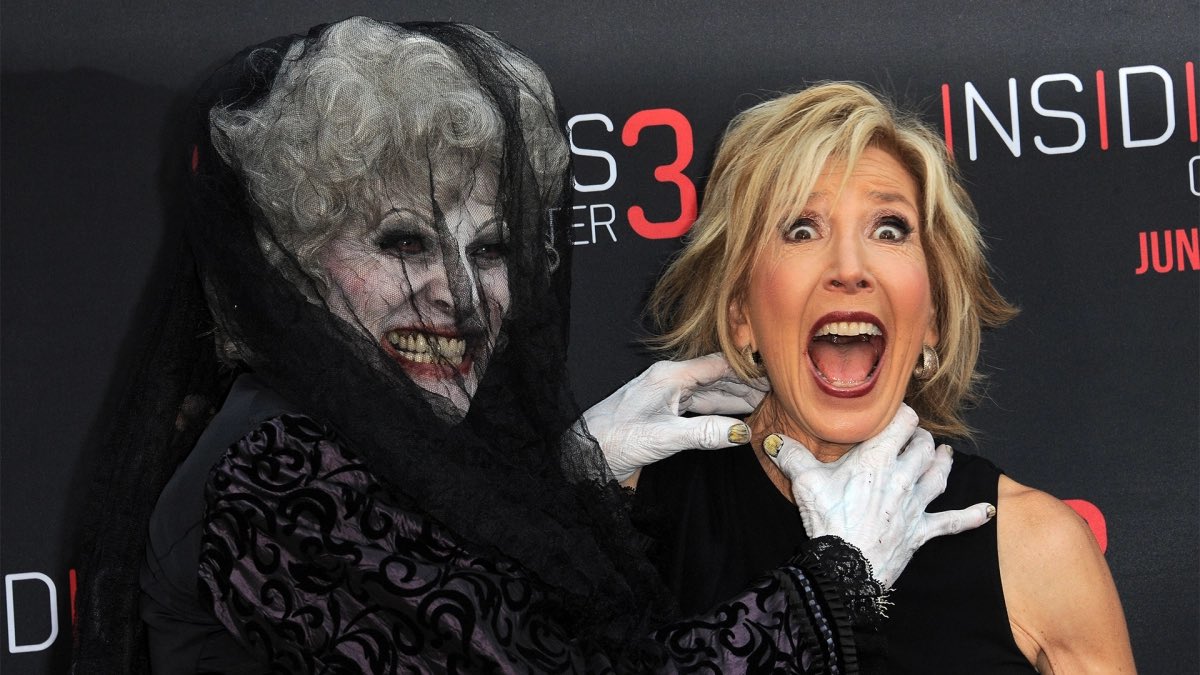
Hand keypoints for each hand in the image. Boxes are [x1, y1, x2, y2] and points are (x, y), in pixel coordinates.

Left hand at [581, 353, 767, 481]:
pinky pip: (697, 406)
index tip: (776, 373)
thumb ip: (705, 434)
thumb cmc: (614, 440)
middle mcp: (668, 380)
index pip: (719, 364)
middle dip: (747, 384)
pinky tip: (733, 419)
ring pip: (708, 392)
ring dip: (735, 398)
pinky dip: (717, 411)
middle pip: (717, 377)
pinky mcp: (661, 410)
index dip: (748, 369)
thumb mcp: (665, 438)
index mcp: (669, 376)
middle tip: (779, 391)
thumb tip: (742, 433)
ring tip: (764, 404)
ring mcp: (664, 394)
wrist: (584, 454)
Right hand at [764, 404, 993, 587]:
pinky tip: (987, 511)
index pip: (902, 422)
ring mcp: (916, 504)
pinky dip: (971, 516)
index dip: (901, 413)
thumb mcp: (804, 483)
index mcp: (877, 458)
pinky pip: (953, 522)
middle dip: (919, 437)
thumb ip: (791, 455)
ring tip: (944, 452)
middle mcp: (903, 476)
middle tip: (912, 435)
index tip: (894, 411)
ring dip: (944, 461)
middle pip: (923, 446)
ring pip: (940, 474)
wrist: (846, 568)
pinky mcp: (921, 531)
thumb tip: (771, 440)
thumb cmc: (828, 522)